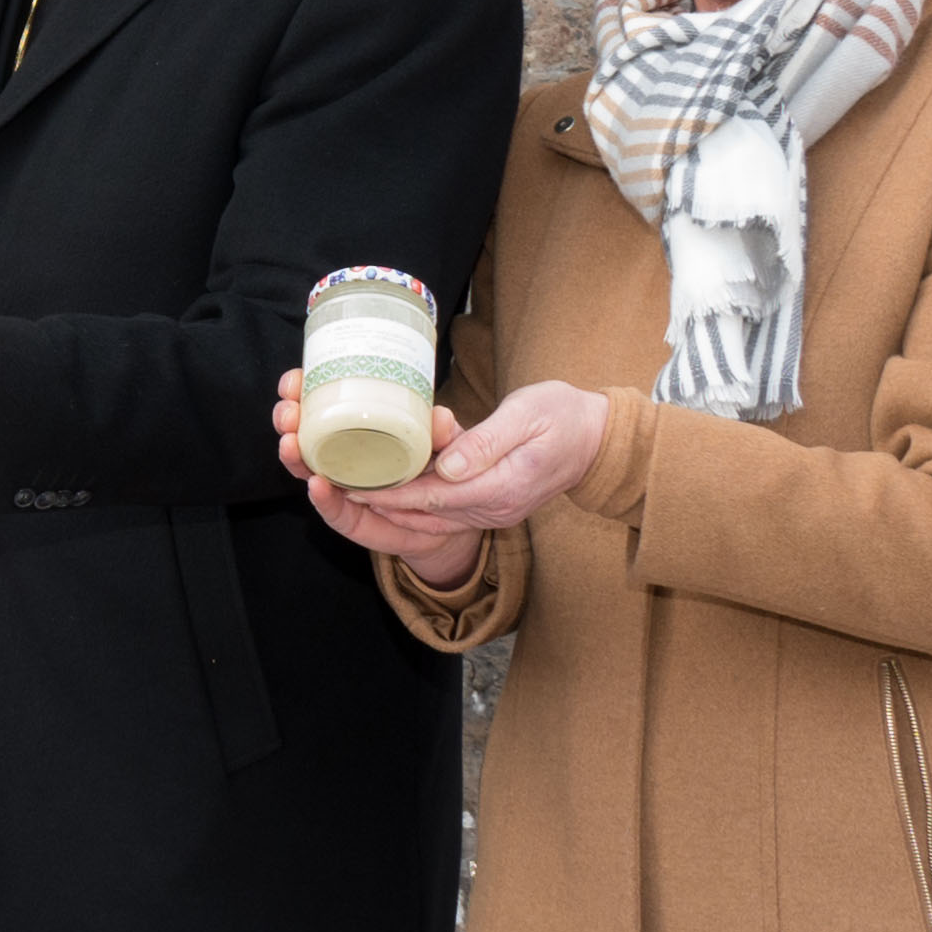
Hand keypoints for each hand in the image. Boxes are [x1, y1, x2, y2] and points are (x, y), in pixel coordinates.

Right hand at [275, 366, 458, 567]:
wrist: (454, 514)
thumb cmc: (444, 467)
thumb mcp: (447, 441)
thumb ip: (443, 432)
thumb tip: (439, 417)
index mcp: (358, 426)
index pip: (320, 403)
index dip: (301, 390)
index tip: (295, 381)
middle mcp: (344, 455)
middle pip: (303, 435)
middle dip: (287, 421)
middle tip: (289, 413)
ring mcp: (346, 489)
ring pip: (309, 472)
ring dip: (294, 458)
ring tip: (290, 444)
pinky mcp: (356, 522)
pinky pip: (336, 513)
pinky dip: (325, 501)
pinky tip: (317, 485)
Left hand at [334, 380, 608, 585]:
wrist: (598, 439)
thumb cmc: (563, 415)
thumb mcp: (529, 415)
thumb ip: (487, 442)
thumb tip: (449, 466)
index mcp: (504, 487)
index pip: (435, 497)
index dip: (392, 495)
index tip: (353, 487)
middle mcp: (494, 508)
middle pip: (426, 513)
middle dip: (379, 504)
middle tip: (334, 489)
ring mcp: (493, 510)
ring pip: (432, 516)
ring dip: (391, 507)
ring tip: (348, 490)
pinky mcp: (490, 504)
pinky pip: (444, 510)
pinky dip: (412, 503)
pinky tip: (385, 489)